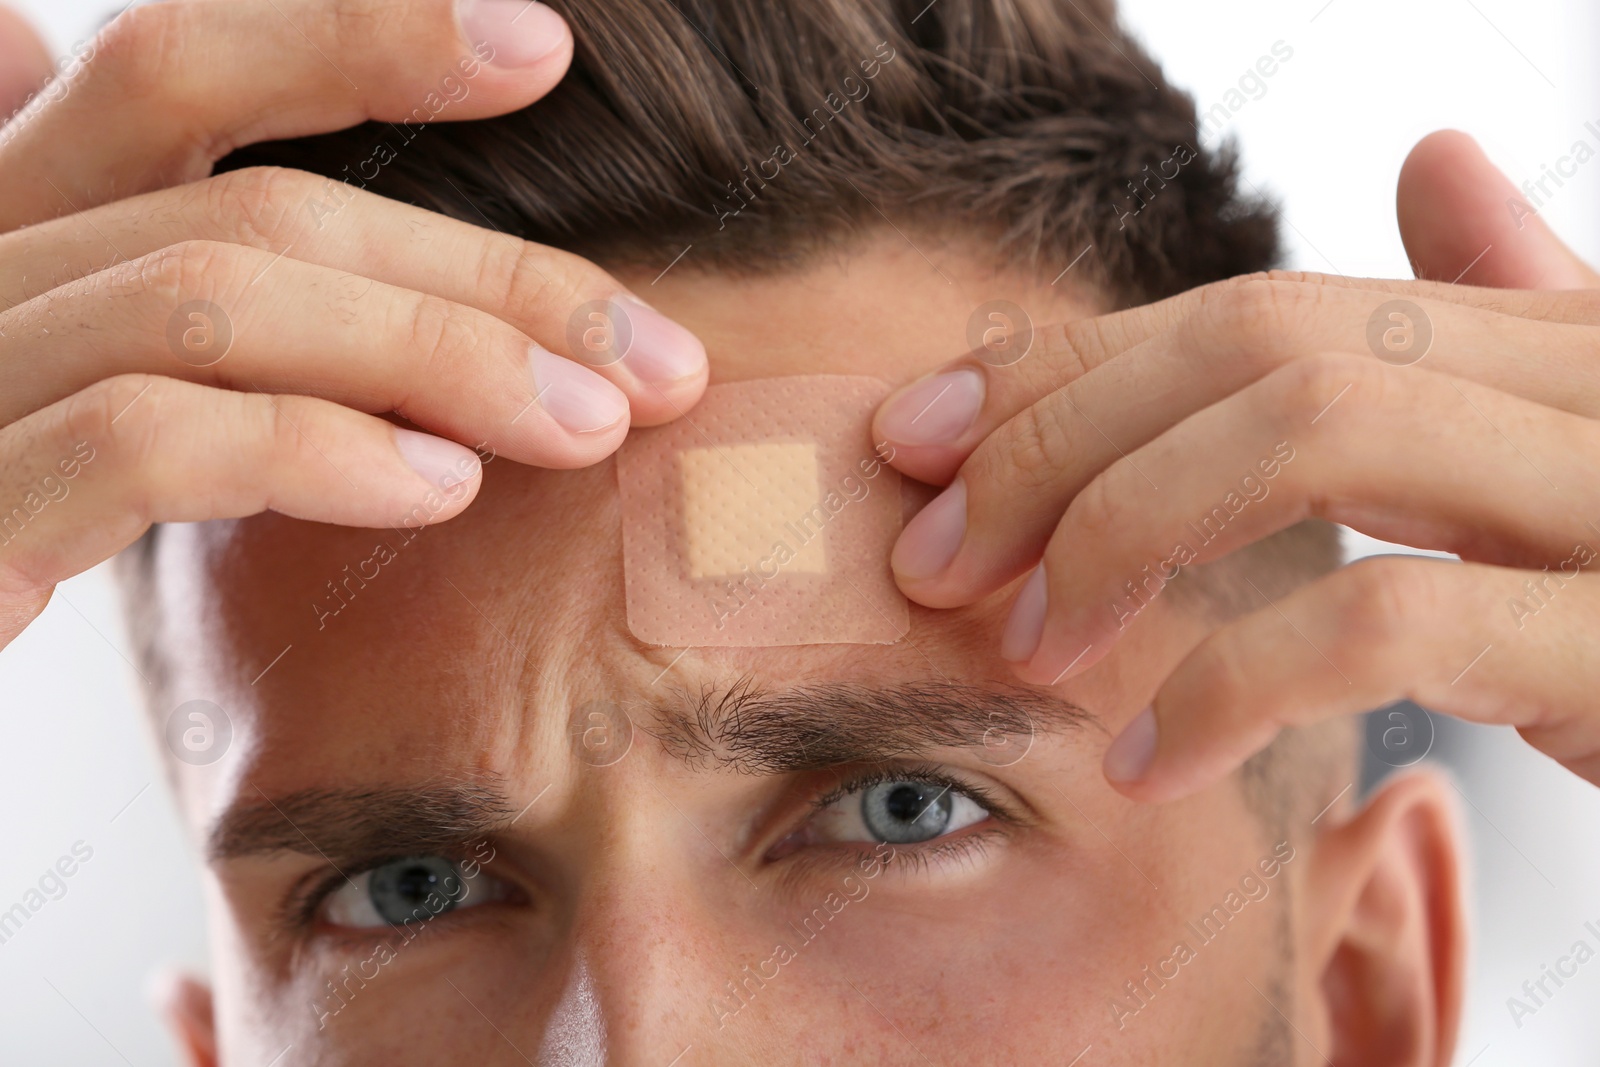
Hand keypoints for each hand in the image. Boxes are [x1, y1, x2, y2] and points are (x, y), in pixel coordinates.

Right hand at [0, 0, 708, 648]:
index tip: (543, 48)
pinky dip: (315, 448)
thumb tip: (22, 34)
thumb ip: (138, 258)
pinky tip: (438, 490)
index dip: (363, 35)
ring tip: (583, 428)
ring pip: (217, 297)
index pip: (184, 66)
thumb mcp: (78, 372)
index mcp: (14, 216)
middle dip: (487, 274)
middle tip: (654, 357)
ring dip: (437, 357)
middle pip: (257, 201)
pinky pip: (148, 436)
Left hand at [872, 134, 1599, 801]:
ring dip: (1123, 534)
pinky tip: (1152, 757)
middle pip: (1263, 345)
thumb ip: (1513, 316)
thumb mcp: (1587, 448)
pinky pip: (1399, 624)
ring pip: (1319, 432)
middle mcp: (1593, 380)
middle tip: (934, 558)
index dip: (1071, 363)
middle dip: (1059, 442)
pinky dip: (1238, 685)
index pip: (1259, 308)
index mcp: (1550, 342)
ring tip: (1026, 645)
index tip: (919, 439)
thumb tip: (1436, 164)